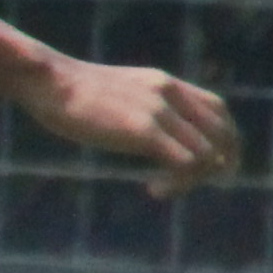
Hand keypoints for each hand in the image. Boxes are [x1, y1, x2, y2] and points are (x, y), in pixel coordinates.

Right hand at [20, 59, 238, 199]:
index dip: (224, 138)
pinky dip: (179, 184)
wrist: (48, 81)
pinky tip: (155, 191)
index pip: (217, 109)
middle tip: (209, 185)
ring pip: (208, 153)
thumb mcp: (112, 93)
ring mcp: (160, 111)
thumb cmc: (65, 93)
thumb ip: (133, 106)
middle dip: (224, 163)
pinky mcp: (145, 131)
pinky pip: (186, 163)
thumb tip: (133, 128)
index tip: (211, 163)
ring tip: (165, 189)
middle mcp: (170, 94)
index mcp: (164, 83)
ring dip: (196, 179)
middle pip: (223, 132)